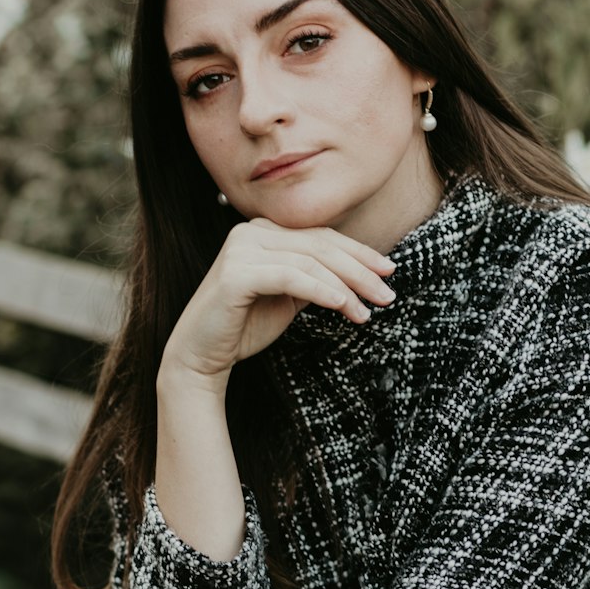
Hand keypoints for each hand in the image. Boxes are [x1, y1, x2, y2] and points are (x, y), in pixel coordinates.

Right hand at [161, 218, 396, 382]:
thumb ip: (315, 278)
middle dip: (360, 270)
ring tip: (367, 311)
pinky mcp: (235, 274)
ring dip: (346, 287)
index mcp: (263, 232)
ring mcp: (240, 249)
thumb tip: (360, 274)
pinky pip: (290, 277)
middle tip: (387, 295)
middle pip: (319, 246)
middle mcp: (250, 232)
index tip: (389, 271)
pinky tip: (343, 305)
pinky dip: (320, 290)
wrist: (200, 356)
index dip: (359, 252)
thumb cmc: (244, 327)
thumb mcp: (289, 297)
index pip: (321, 237)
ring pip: (309, 261)